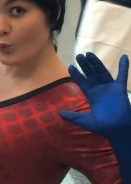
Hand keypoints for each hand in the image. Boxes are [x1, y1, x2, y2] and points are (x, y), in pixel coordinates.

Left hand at [60, 53, 130, 183]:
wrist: (117, 130)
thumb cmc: (103, 127)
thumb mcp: (85, 121)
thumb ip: (73, 117)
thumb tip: (59, 114)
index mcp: (91, 96)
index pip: (82, 82)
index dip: (76, 75)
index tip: (70, 66)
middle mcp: (99, 90)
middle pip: (90, 74)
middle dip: (85, 66)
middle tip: (78, 56)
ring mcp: (109, 88)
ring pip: (101, 72)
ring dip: (96, 63)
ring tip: (89, 54)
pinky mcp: (119, 89)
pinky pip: (122, 76)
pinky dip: (123, 67)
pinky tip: (123, 57)